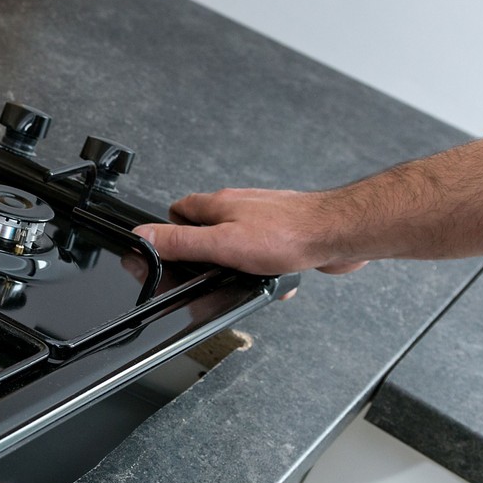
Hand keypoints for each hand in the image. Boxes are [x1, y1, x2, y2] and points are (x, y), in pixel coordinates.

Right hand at [136, 188, 367, 275]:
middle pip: (207, 225)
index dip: (171, 232)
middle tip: (209, 273)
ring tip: (243, 278)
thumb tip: (144, 236)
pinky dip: (264, 266)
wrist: (337, 232)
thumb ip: (181, 242)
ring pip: (237, 239)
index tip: (171, 253)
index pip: (179, 211)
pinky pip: (264, 249)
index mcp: (218, 205)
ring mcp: (263, 216)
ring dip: (237, 262)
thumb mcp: (222, 245)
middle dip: (206, 252)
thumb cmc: (287, 235)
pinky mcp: (285, 230)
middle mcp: (240, 206)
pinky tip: (271, 277)